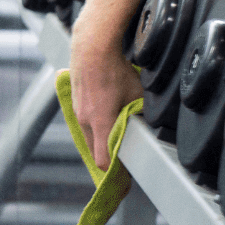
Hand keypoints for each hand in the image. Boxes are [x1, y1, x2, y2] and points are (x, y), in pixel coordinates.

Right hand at [69, 46, 143, 168]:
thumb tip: (149, 128)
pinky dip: (94, 124)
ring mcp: (77, 110)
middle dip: (109, 156)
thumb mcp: (137, 96)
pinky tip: (107, 111)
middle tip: (126, 156)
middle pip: (94, 151)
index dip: (114, 173)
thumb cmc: (115, 71)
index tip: (126, 177)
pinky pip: (85, 121)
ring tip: (117, 131)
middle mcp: (84, 120)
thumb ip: (141, 116)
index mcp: (99, 124)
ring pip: (89, 135)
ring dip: (101, 138)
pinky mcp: (74, 101)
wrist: (91, 47)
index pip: (103, 161)